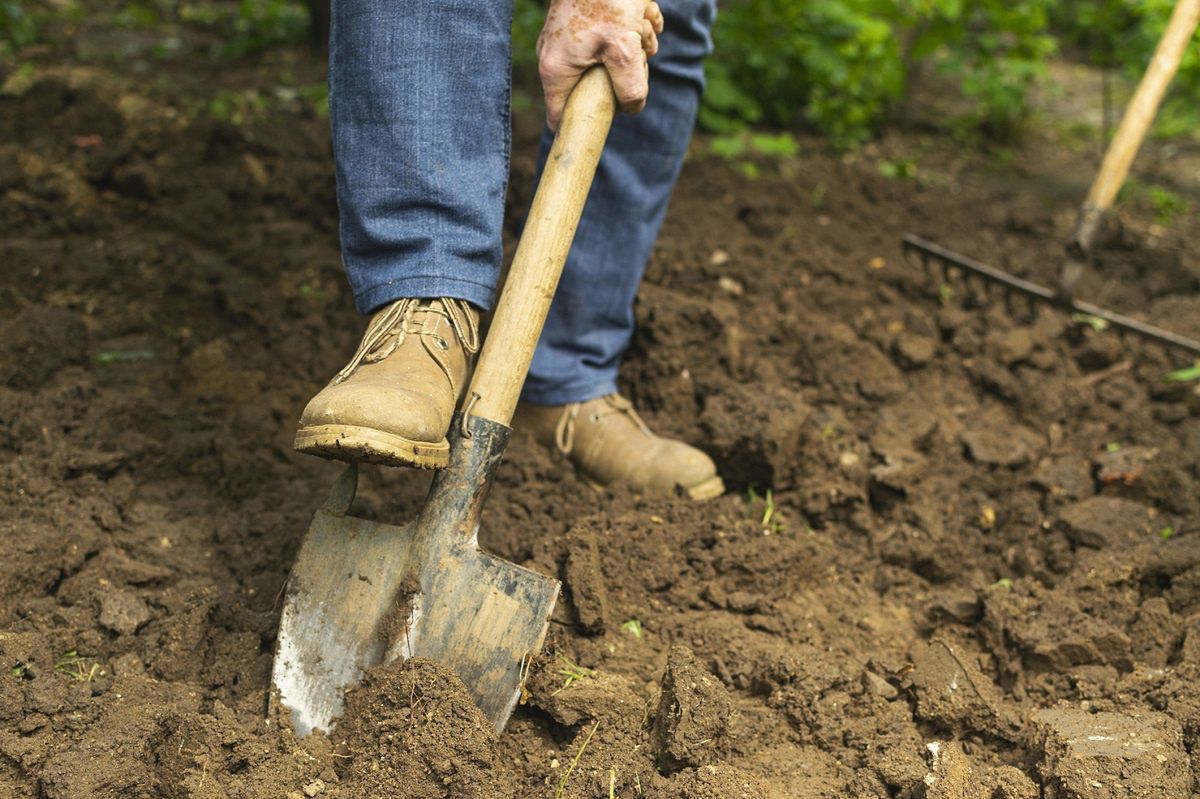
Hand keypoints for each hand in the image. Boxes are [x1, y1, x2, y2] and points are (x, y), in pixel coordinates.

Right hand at [536, 0, 663, 129]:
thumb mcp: (623, 49)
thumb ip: (630, 86)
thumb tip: (632, 109)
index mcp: (556, 70)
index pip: (560, 117)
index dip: (586, 121)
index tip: (611, 114)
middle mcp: (556, 57)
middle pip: (594, 89)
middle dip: (624, 76)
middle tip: (637, 55)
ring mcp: (568, 39)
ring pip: (608, 62)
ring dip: (634, 48)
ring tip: (640, 25)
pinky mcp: (583, 24)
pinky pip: (612, 38)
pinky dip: (633, 29)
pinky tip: (642, 13)